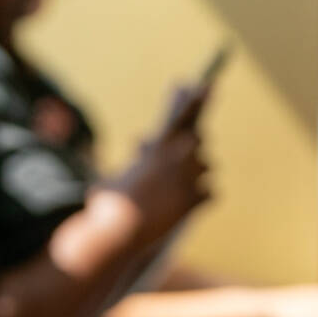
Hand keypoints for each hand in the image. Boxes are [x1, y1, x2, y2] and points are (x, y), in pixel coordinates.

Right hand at [108, 84, 212, 244]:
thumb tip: (142, 144)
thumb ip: (137, 157)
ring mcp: (190, 178)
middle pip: (197, 140)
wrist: (118, 232)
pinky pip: (210, 193)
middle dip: (189, 148)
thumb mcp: (116, 173)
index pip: (182, 116)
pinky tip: (185, 207)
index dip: (195, 99)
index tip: (208, 84)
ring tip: (175, 189)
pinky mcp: (196, 200)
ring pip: (206, 167)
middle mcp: (179, 157)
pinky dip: (200, 199)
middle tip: (181, 157)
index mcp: (158, 145)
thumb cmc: (107, 203)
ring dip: (197, 174)